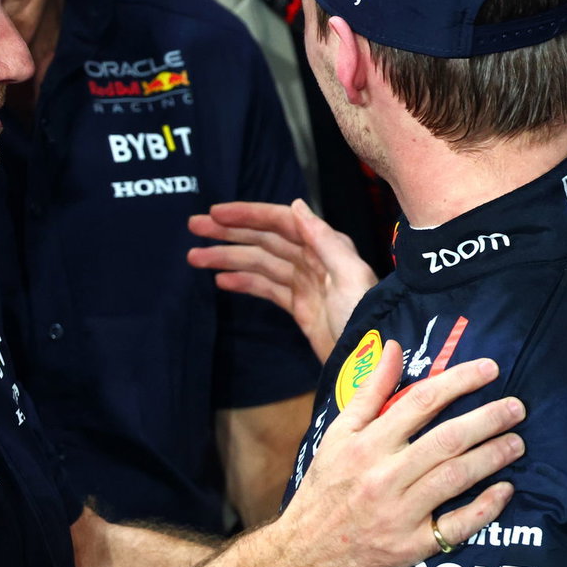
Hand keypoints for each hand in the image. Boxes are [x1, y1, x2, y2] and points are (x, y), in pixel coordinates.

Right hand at [189, 199, 375, 361]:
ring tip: (195, 257)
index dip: (247, 216)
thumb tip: (296, 206)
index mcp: (325, 246)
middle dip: (229, 233)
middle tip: (194, 228)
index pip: (280, 223)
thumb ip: (324, 240)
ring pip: (259, 264)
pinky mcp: (299, 308)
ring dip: (228, 258)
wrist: (371, 360)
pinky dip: (243, 282)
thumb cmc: (364, 316)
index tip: (215, 213)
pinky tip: (221, 280)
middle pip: (264, 240)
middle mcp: (313, 259)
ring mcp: (304, 284)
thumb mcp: (350, 275)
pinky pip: (266, 288)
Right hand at [276, 347, 522, 566]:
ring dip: (493, 457)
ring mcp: (400, 513)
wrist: (305, 553)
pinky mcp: (411, 546)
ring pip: (456, 478)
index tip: (490, 370)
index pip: (421, 402)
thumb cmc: (325, 487)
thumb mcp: (337, 434)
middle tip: (517, 408)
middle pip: (447, 439)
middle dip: (488, 419)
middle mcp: (384, 475)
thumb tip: (393, 347)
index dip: (459, 381)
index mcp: (366, 444)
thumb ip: (369, 391)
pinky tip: (506, 491)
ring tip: (517, 443)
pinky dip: (486, 508)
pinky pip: (457, 526)